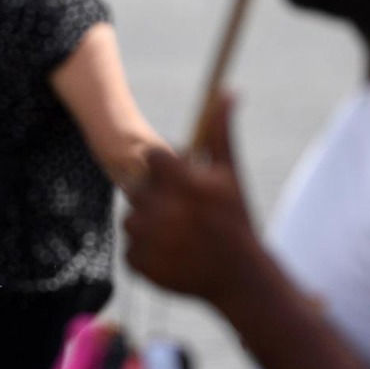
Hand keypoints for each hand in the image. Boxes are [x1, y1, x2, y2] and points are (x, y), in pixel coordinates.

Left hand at [123, 93, 262, 304]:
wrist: (237, 277)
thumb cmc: (236, 218)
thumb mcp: (229, 173)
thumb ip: (219, 132)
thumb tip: (226, 91)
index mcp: (182, 183)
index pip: (152, 159)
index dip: (167, 170)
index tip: (183, 183)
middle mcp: (160, 209)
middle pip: (139, 189)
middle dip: (159, 199)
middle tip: (184, 214)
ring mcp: (147, 238)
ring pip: (132, 219)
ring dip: (151, 224)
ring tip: (180, 235)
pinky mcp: (138, 263)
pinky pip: (131, 247)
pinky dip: (148, 250)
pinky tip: (173, 254)